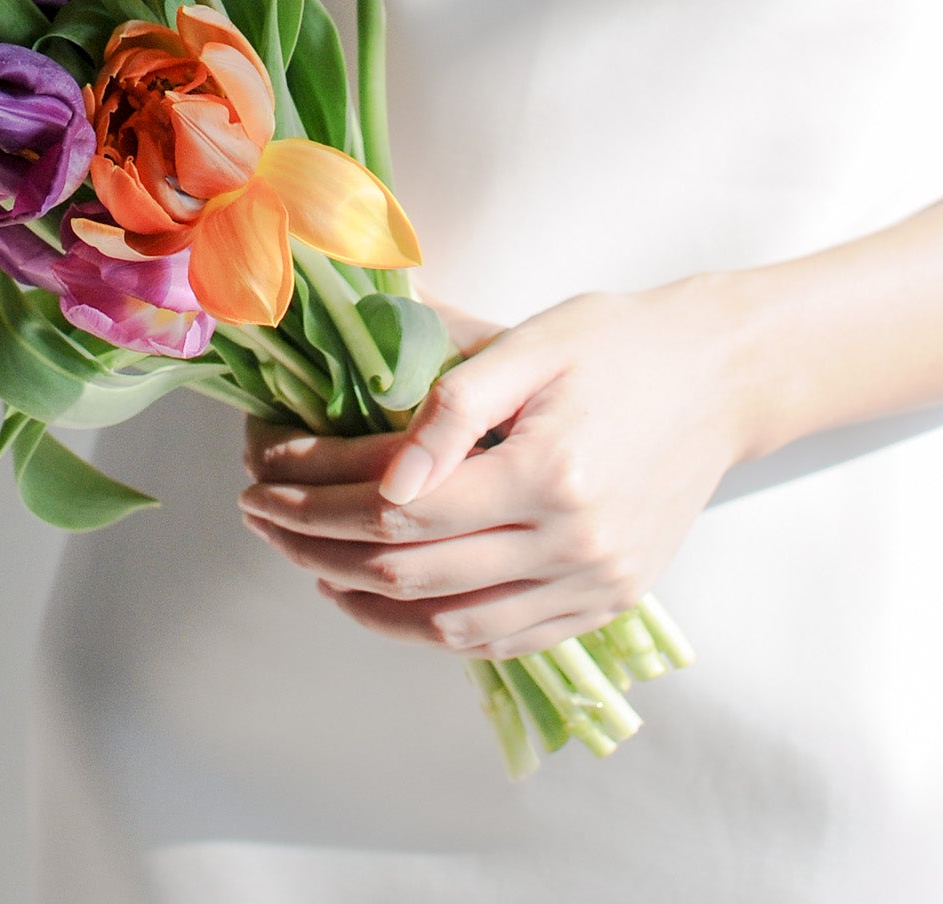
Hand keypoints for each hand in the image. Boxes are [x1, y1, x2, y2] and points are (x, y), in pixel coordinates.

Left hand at [238, 277, 750, 657]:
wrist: (720, 377)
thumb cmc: (616, 344)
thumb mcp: (529, 344)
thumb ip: (453, 405)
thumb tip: (384, 472)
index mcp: (548, 472)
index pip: (398, 508)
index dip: (318, 498)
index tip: (264, 478)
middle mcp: (573, 542)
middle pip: (412, 570)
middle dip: (318, 545)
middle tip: (263, 517)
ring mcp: (595, 582)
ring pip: (453, 622)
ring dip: (367, 600)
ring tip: (311, 562)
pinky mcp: (609, 600)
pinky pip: (505, 638)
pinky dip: (435, 630)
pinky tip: (389, 601)